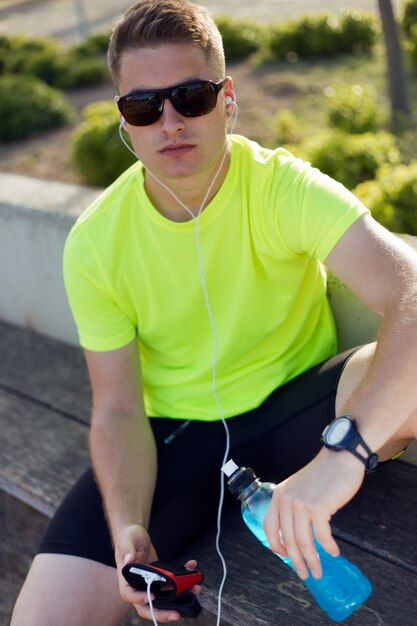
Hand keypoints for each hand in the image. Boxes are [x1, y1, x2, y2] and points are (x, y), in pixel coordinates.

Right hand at [115, 524, 200, 621]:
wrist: (137, 536)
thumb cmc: (129, 537)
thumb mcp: (127, 539)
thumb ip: (127, 549)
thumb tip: (128, 559)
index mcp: (126, 579)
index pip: (129, 594)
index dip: (139, 599)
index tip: (152, 597)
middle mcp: (137, 586)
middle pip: (147, 606)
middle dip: (162, 613)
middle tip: (177, 614)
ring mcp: (149, 585)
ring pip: (163, 600)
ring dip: (179, 598)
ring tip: (194, 590)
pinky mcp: (159, 580)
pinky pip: (171, 586)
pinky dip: (183, 581)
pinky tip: (192, 568)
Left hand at [263, 448, 364, 579]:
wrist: (339, 459)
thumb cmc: (322, 475)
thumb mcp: (298, 488)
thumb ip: (292, 505)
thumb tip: (294, 532)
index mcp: (279, 496)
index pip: (269, 527)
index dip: (275, 546)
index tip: (285, 557)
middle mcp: (286, 501)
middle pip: (287, 539)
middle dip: (296, 561)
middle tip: (305, 574)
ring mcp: (301, 504)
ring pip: (303, 542)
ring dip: (312, 560)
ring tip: (318, 571)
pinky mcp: (318, 508)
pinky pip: (322, 536)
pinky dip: (328, 548)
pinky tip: (333, 553)